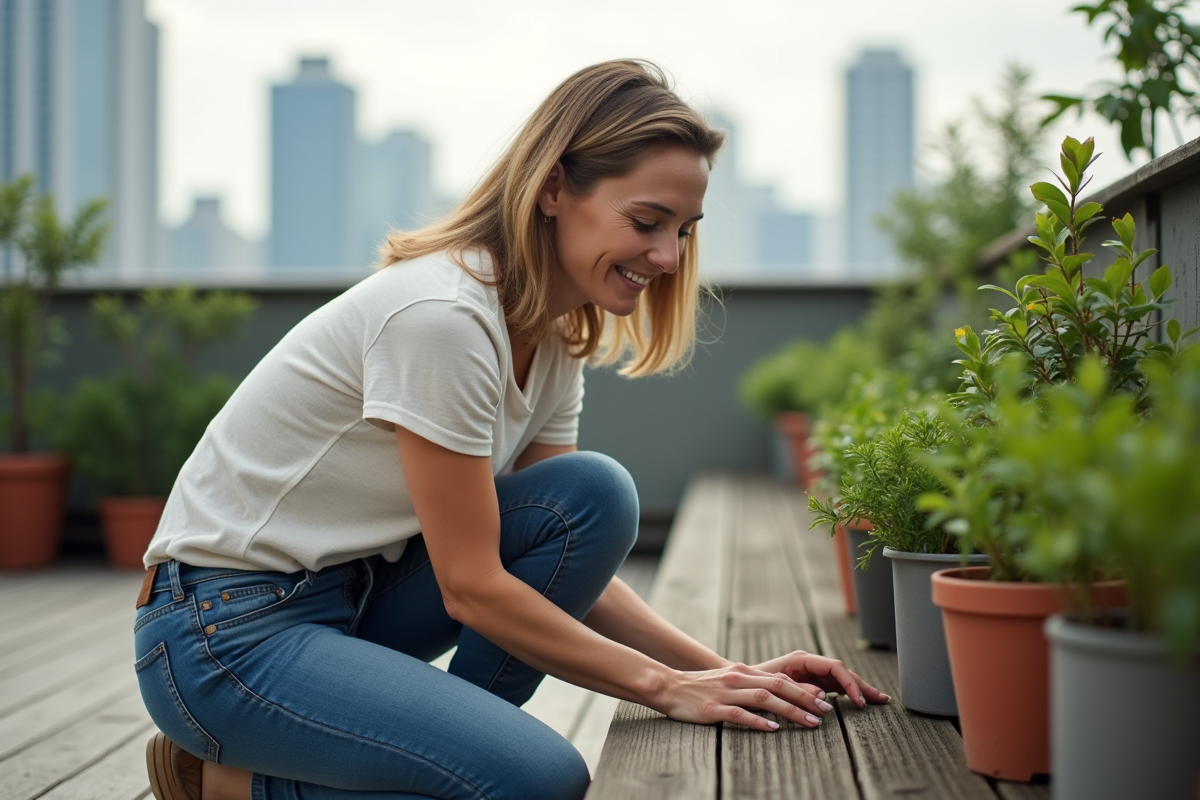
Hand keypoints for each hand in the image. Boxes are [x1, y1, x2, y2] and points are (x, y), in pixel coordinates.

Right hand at [650, 662, 837, 731]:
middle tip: (825, 712)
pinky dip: (759, 721)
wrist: (668, 686)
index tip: (823, 700)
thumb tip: (777, 695)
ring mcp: (725, 693)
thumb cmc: (700, 687)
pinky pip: (740, 714)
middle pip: (778, 686)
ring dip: (790, 711)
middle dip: (805, 699)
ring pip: (764, 699)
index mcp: (743, 672)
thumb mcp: (728, 680)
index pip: (780, 678)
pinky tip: (774, 729)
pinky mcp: (713, 709)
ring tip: (809, 722)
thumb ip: (750, 685)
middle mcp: (737, 679)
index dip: (804, 689)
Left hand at [751, 651, 888, 708]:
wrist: (740, 681)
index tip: (859, 700)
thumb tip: (823, 697)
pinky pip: (836, 687)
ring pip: (842, 679)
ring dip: (860, 690)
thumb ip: (798, 689)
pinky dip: (849, 694)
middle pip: (843, 672)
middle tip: (882, 700)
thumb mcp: (774, 685)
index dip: (850, 683)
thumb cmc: (755, 682)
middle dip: (862, 685)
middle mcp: (810, 663)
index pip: (835, 667)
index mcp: (802, 659)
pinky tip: (861, 702)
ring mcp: (812, 672)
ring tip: (879, 700)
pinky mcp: (812, 682)